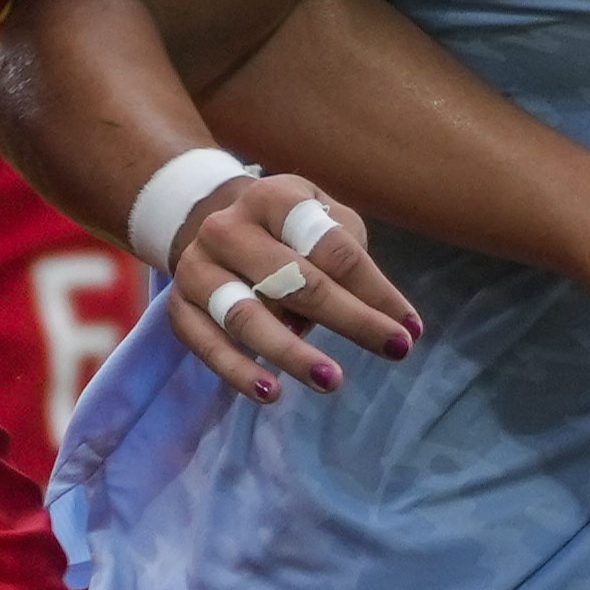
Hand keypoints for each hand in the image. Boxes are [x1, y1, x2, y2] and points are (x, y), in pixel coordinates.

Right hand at [151, 170, 424, 405]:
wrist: (209, 224)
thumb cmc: (289, 232)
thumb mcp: (325, 223)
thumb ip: (355, 264)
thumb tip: (394, 323)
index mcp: (273, 197)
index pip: (332, 249)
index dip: (375, 291)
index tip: (410, 329)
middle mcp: (227, 228)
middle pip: (295, 281)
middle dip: (350, 320)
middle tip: (395, 352)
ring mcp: (197, 267)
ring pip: (247, 316)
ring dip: (291, 352)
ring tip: (332, 380)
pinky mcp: (179, 307)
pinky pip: (208, 345)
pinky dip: (238, 371)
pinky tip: (270, 392)